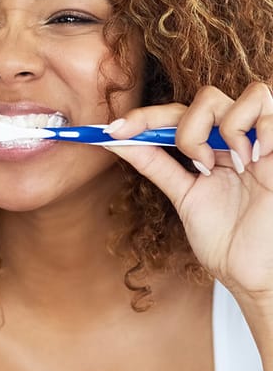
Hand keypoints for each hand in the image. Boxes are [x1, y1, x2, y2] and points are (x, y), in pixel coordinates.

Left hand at [103, 83, 272, 300]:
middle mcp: (235, 138)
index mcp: (211, 147)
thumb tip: (116, 141)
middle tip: (198, 165)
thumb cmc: (224, 238)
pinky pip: (269, 110)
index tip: (112, 131)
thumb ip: (154, 163)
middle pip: (205, 98)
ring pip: (239, 96)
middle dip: (189, 129)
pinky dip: (258, 128)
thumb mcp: (183, 194)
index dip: (143, 117)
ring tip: (232, 165)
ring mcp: (260, 140)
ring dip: (225, 128)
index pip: (175, 114)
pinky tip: (255, 158)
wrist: (254, 274)